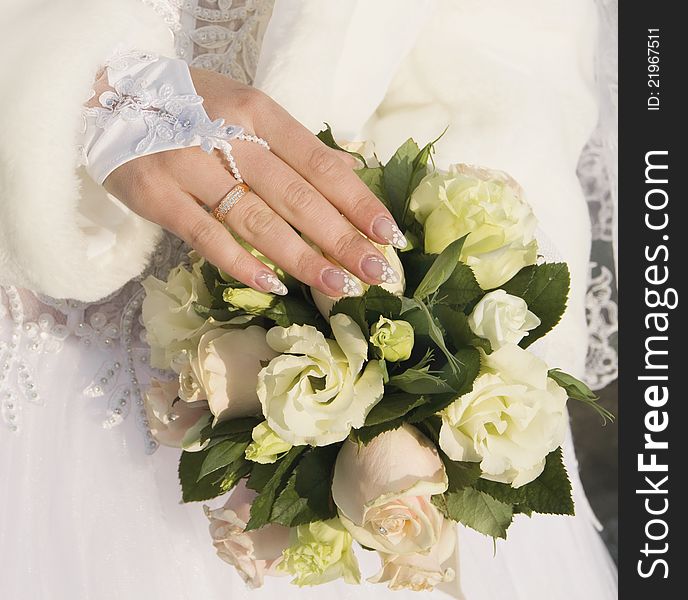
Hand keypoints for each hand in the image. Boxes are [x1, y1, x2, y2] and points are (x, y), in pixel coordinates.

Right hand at [104, 68, 405, 295]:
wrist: (109, 97)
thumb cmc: (191, 109)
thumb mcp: (246, 111)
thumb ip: (295, 146)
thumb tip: (350, 173)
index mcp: (259, 114)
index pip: (321, 164)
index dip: (359, 202)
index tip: (389, 234)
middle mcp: (229, 137)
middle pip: (298, 197)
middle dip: (343, 239)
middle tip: (377, 272)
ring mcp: (191, 167)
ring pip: (258, 222)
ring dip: (304, 259)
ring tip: (340, 286)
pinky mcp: (159, 196)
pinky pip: (208, 238)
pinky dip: (243, 264)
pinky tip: (275, 287)